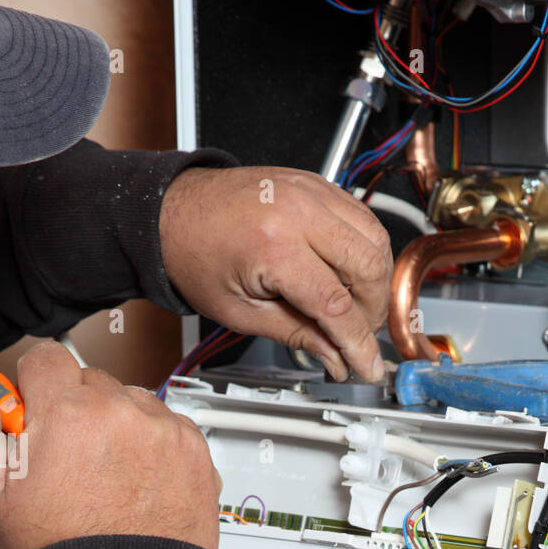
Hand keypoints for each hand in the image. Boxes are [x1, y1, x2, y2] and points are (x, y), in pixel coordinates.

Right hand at [0, 341, 222, 548]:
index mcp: (70, 413)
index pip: (46, 358)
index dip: (36, 387)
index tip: (38, 411)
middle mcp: (124, 414)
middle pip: (92, 381)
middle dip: (78, 409)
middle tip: (72, 457)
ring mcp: (166, 433)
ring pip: (133, 403)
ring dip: (119, 424)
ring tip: (108, 474)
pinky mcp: (197, 454)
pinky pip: (170, 428)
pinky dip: (156, 445)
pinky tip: (139, 481)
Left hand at [159, 166, 392, 382]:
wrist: (171, 211)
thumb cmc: (194, 256)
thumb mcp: (241, 312)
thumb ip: (297, 334)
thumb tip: (337, 358)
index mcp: (273, 246)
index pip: (336, 305)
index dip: (357, 343)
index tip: (366, 365)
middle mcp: (297, 211)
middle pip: (369, 267)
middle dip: (373, 311)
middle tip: (359, 334)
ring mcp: (309, 191)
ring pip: (375, 237)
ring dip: (376, 280)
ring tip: (356, 306)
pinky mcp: (315, 183)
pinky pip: (362, 215)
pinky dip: (367, 248)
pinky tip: (351, 273)